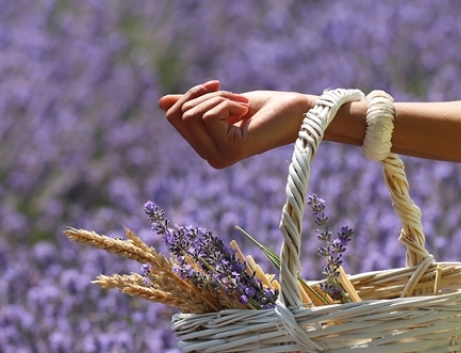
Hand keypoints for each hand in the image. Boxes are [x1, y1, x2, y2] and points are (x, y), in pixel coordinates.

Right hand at [159, 80, 315, 168]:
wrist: (299, 115)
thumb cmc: (267, 108)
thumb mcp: (223, 103)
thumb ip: (194, 105)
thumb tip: (161, 103)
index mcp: (206, 148)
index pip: (174, 117)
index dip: (190, 94)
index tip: (216, 87)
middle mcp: (209, 158)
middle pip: (179, 114)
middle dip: (204, 94)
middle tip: (235, 97)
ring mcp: (218, 157)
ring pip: (192, 114)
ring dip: (219, 98)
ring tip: (243, 105)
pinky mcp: (230, 150)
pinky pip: (209, 115)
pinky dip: (227, 102)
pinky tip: (246, 111)